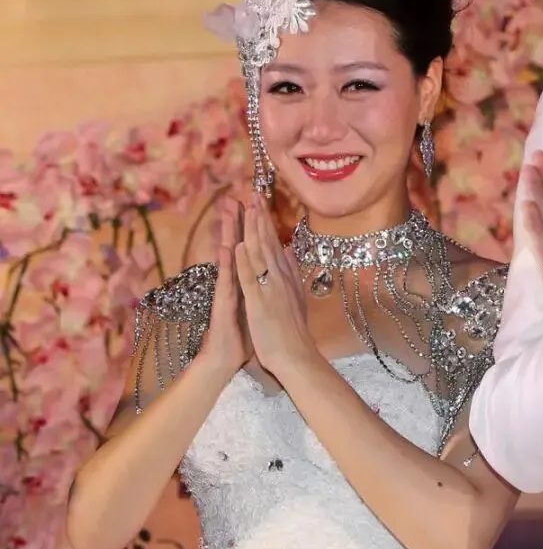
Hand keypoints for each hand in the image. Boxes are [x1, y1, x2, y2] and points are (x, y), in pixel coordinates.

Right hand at [202, 197, 251, 374]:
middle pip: (238, 245)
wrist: (227, 358)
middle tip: (236, 196)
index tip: (255, 204)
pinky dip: (227, 264)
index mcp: (248, 279)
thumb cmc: (244, 332)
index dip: (253, 227)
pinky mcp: (224, 303)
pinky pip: (226, 281)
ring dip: (229, 233)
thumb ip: (262, 283)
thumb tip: (272, 265)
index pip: (251, 248)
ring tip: (229, 210)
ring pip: (229, 257)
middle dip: (238, 221)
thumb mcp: (258, 303)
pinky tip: (226, 247)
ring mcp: (228, 289)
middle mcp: (236, 280)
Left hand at [234, 194, 312, 374]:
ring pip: (260, 254)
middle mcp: (280, 278)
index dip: (266, 221)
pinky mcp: (259, 303)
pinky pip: (250, 279)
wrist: (296, 355)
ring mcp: (270, 289)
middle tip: (254, 192)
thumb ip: (293, 272)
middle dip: (260, 216)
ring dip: (253, 230)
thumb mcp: (296, 296)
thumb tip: (291, 250)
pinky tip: (240, 245)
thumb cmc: (292, 330)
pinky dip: (245, 261)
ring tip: (247, 208)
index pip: (275, 243)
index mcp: (285, 276)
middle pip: (268, 242)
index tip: (260, 200)